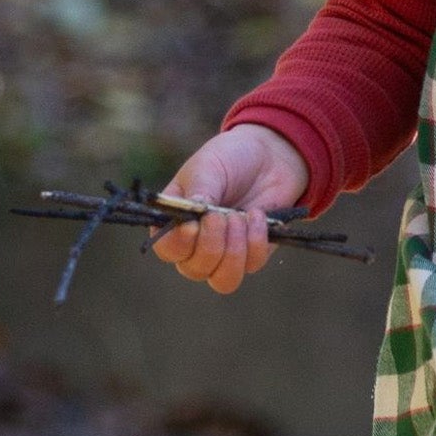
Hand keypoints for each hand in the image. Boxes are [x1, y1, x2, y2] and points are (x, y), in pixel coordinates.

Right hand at [150, 123, 310, 294]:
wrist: (268, 155)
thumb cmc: (229, 159)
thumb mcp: (208, 169)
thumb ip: (198, 193)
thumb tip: (194, 216)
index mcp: (174, 222)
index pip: (166, 249)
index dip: (178, 244)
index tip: (193, 225)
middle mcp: (196, 245)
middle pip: (194, 269)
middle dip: (211, 244)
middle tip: (223, 215)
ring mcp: (225, 253)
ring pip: (224, 280)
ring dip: (234, 252)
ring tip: (240, 218)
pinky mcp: (253, 253)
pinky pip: (252, 265)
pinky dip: (256, 242)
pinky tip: (257, 215)